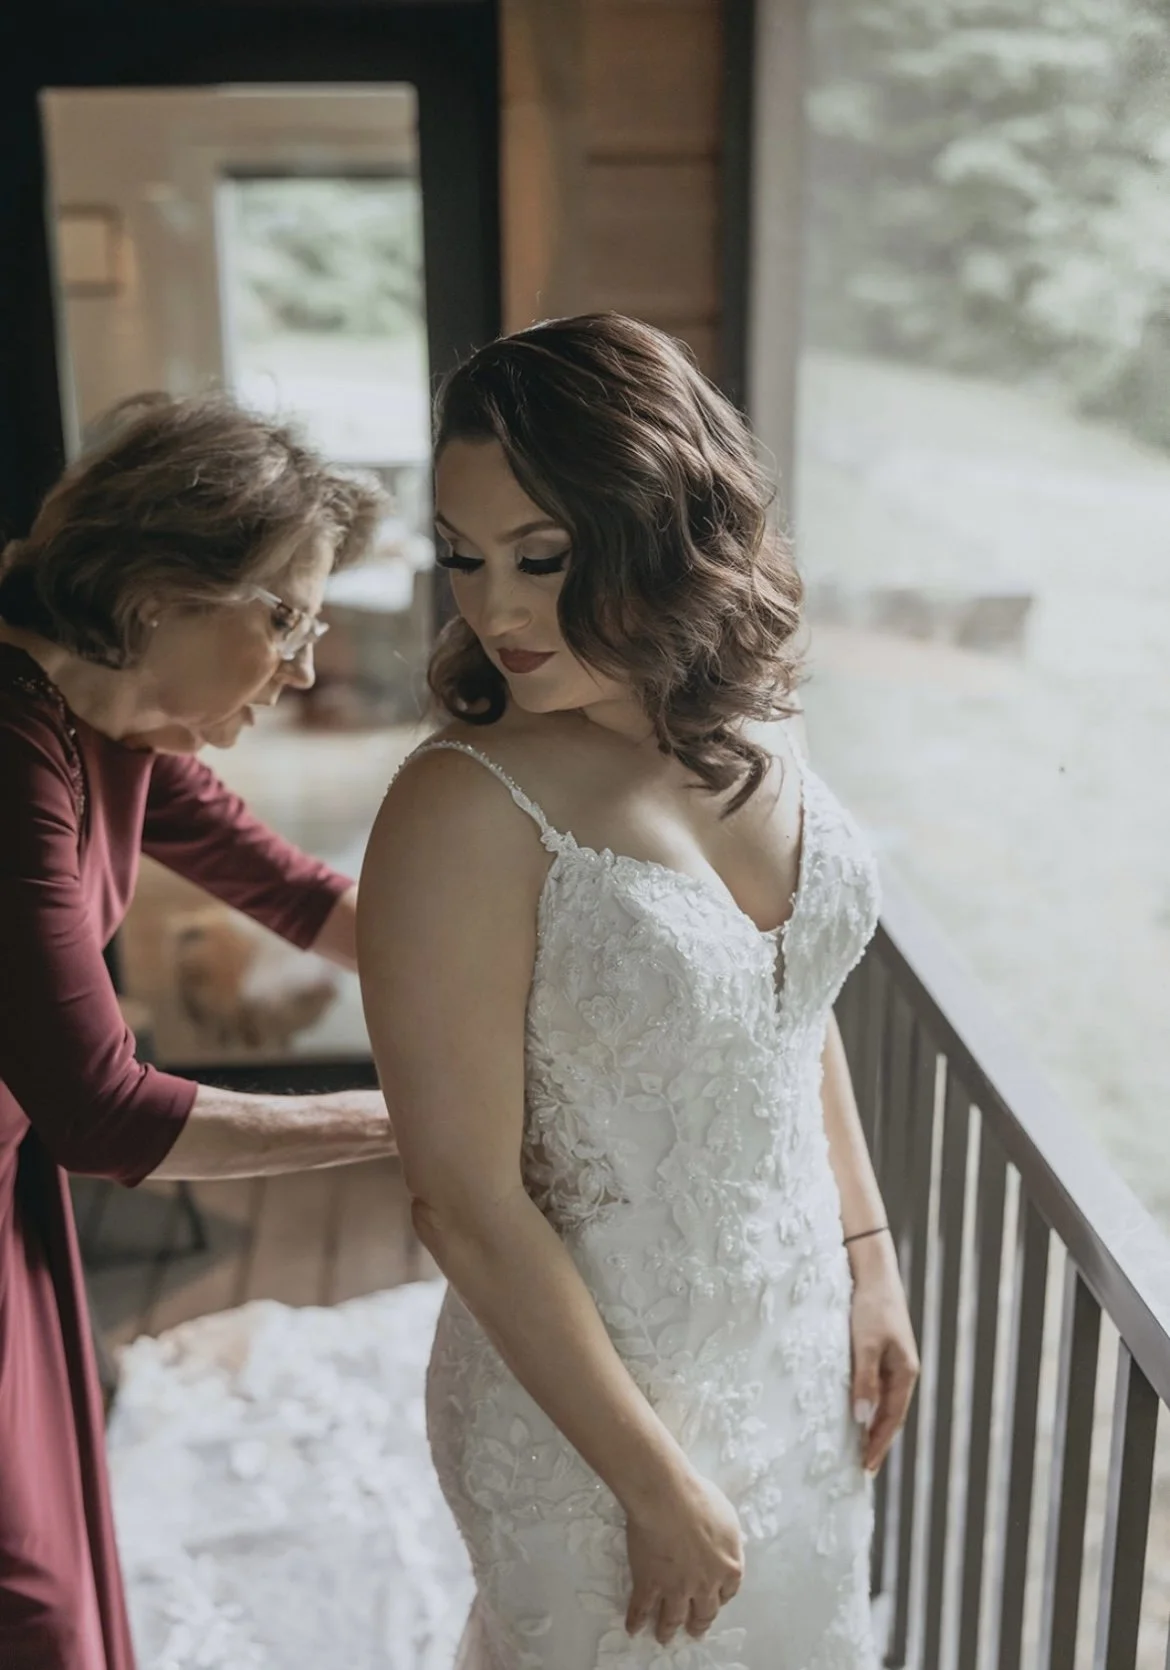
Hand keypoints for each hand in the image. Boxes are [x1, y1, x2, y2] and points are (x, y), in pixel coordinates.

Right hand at [624, 1473, 743, 1645]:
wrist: (668, 1498)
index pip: (728, 1592)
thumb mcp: (727, 1517)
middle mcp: (705, 1585)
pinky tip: (632, 1628)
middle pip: (704, 1612)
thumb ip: (727, 1540)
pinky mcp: (649, 1584)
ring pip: (673, 1617)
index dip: (719, 1597)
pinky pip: (642, 1608)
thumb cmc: (699, 1499)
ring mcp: (676, 1588)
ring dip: (668, 1629)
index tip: (714, 1600)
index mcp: (728, 1567)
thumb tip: (723, 1545)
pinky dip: (636, 1620)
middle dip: (699, 1623)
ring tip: (664, 1637)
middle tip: (694, 1630)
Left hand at [848, 1233, 919, 1473]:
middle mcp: (903, 1371)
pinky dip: (868, 1404)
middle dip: (877, 1441)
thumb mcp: (865, 1345)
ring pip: (884, 1402)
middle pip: (891, 1415)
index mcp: (905, 1373)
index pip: (892, 1419)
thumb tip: (862, 1419)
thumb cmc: (871, 1307)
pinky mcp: (882, 1352)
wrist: (874, 1272)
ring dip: (872, 1424)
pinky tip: (856, 1411)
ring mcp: (894, 1362)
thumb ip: (864, 1381)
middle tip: (861, 1467)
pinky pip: (876, 1387)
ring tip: (857, 1447)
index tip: (865, 1468)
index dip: (879, 1444)